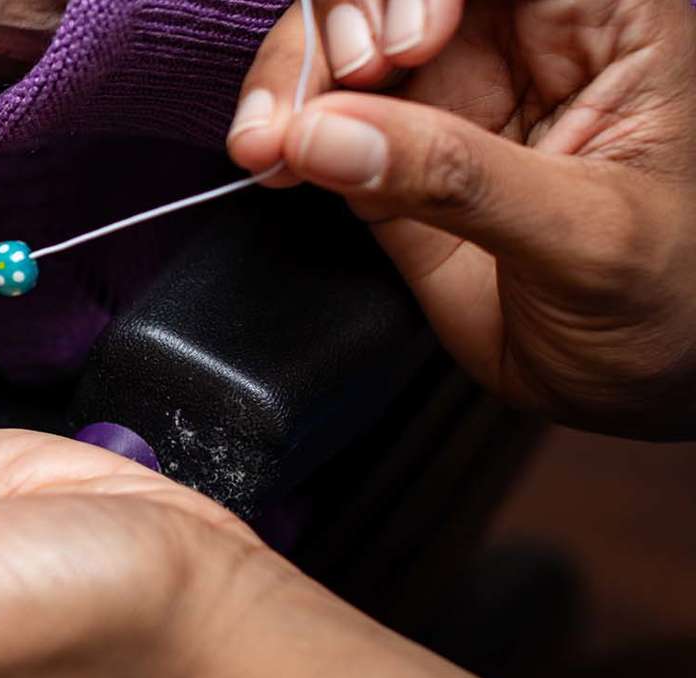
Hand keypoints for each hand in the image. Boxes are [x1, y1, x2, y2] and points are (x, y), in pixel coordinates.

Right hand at [227, 0, 695, 438]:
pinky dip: (274, 130)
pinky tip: (269, 162)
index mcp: (604, 21)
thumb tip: (327, 134)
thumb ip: (458, 178)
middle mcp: (516, 41)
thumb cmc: (667, 301)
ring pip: (338, 34)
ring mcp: (444, 96)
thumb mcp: (585, 235)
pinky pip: (310, 115)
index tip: (410, 43)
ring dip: (291, 73)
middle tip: (351, 80)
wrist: (636, 392)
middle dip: (345, 17)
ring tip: (274, 140)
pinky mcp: (386, 155)